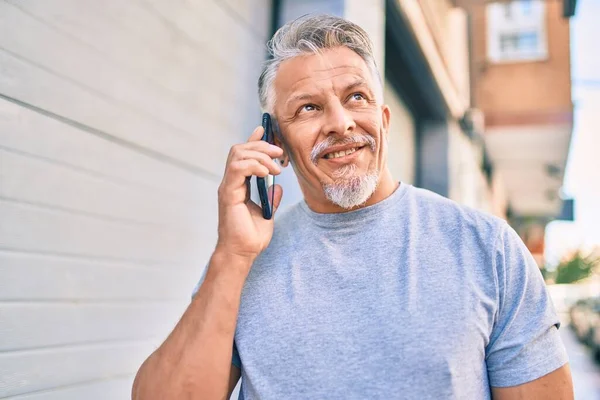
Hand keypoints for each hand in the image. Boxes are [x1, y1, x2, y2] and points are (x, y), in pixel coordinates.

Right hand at [215, 126, 283, 268]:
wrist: (242, 254)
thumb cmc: (251, 238)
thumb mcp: (268, 213)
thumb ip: (271, 198)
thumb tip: (278, 186)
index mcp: (238, 185)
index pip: (243, 155)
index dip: (254, 140)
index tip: (267, 131)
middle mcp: (231, 182)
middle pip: (240, 149)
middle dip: (262, 145)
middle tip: (281, 153)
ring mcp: (228, 187)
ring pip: (238, 154)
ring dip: (260, 154)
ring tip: (277, 165)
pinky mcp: (228, 193)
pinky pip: (237, 168)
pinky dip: (254, 165)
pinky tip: (267, 173)